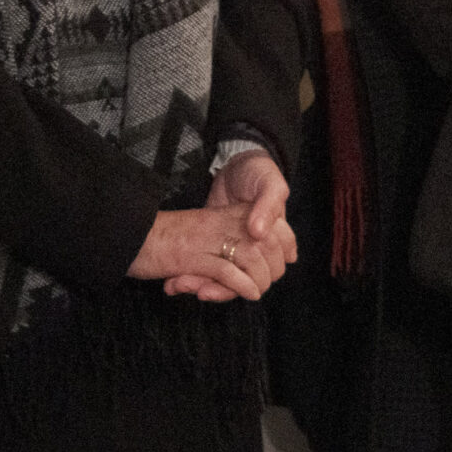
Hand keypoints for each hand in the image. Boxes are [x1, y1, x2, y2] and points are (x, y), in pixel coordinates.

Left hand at [125, 152, 295, 302]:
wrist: (236, 161)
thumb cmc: (259, 172)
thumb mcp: (269, 184)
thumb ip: (267, 207)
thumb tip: (257, 233)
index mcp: (275, 243)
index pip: (263, 276)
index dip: (243, 285)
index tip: (219, 285)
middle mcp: (258, 251)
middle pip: (241, 284)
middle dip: (218, 289)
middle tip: (195, 288)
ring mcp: (236, 250)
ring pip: (223, 281)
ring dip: (202, 285)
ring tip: (178, 284)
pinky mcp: (218, 246)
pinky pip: (208, 269)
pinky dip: (194, 276)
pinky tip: (176, 279)